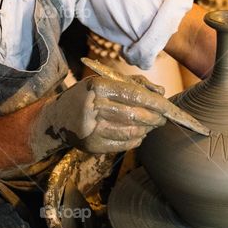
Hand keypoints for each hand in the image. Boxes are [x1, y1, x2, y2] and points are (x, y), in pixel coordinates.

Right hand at [31, 75, 168, 155]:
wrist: (59, 118)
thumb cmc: (88, 96)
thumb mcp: (106, 82)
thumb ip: (135, 84)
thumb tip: (161, 93)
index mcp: (98, 86)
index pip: (134, 94)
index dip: (154, 102)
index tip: (168, 107)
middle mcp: (94, 106)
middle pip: (135, 115)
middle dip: (154, 118)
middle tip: (162, 119)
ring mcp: (93, 128)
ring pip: (131, 131)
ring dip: (146, 130)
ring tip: (150, 126)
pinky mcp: (93, 144)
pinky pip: (124, 144)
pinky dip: (136, 140)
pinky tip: (138, 134)